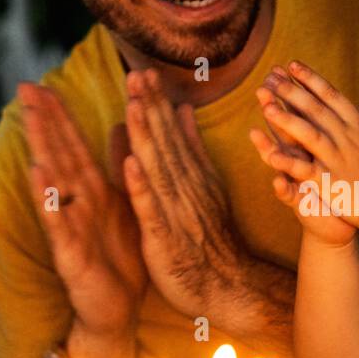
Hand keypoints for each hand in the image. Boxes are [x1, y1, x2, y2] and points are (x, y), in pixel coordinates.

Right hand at [19, 82, 147, 335]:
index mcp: (92, 192)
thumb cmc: (118, 257)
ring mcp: (71, 228)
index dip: (60, 115)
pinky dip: (48, 200)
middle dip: (44, 122)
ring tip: (31, 120)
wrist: (118, 310)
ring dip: (42, 152)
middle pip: (59, 156)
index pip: (73, 145)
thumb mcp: (121, 206)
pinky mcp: (71, 254)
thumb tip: (119, 126)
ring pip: (55, 184)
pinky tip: (38, 176)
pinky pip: (59, 223)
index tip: (44, 82)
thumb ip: (117, 169)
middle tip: (25, 87)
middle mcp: (77, 205)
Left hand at [121, 68, 264, 321]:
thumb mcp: (207, 187)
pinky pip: (153, 210)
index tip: (144, 70)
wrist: (227, 287)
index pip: (173, 133)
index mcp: (192, 176)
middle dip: (150, 108)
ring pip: (158, 170)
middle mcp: (185, 189)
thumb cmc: (212, 239)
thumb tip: (185, 109)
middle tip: (136, 74)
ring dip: (145, 137)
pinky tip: (131, 164)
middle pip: (165, 144)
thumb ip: (193, 149)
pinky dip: (143, 187)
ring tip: (132, 106)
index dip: (158, 102)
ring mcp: (176, 213)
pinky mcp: (164, 240)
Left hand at [259, 60, 358, 232]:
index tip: (292, 65)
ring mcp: (337, 159)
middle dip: (292, 91)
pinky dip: (289, 162)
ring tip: (265, 105)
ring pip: (308, 134)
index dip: (311, 79)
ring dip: (286, 119)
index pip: (331, 96)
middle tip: (271, 76)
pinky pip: (306, 170)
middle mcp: (346, 138)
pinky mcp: (330, 182)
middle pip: (316, 109)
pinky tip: (270, 154)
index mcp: (358, 125)